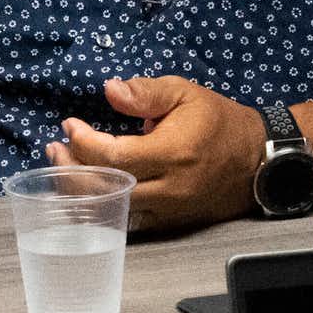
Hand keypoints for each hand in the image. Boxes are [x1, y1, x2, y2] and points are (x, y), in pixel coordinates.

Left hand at [48, 75, 262, 230]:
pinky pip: (125, 220)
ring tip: (63, 169)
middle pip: (104, 189)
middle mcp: (169, 188)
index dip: (83, 142)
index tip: (69, 125)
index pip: (112, 156)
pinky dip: (101, 207)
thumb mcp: (185, 94)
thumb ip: (145, 92)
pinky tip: (85, 191)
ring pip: (111, 210)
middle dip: (71, 169)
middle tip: (55, 149)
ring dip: (80, 191)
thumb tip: (109, 89)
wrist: (257, 160)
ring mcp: (168, 210)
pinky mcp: (169, 222)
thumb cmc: (219, 122)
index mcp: (172, 153)